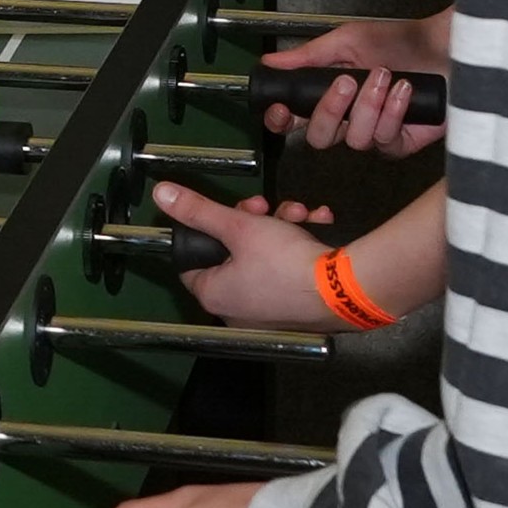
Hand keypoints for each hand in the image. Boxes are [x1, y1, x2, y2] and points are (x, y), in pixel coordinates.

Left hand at [152, 179, 344, 326]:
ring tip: (298, 213)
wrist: (345, 290)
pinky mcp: (299, 310)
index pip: (192, 261)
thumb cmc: (284, 262)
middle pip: (234, 254)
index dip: (206, 232)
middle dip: (253, 222)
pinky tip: (318, 223)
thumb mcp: (239, 226)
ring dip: (282, 227)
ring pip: (267, 257)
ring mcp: (270, 313)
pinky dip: (302, 245)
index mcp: (214, 295)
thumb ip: (199, 210)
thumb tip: (161, 194)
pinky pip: (291, 271)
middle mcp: (237, 311)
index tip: (226, 212)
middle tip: (263, 207)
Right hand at [260, 8, 449, 157]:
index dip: (282, 120)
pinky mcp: (400, 145)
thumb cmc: (402, 41)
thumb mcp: (349, 40)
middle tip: (348, 81)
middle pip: (317, 138)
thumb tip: (269, 61)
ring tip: (387, 76)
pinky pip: (383, 140)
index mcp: (330, 95)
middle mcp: (347, 120)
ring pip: (353, 139)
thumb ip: (309, 55)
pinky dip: (393, 112)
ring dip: (369, 104)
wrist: (445, 47)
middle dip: (330, 109)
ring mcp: (373, 135)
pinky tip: (404, 90)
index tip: (282, 110)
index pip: (294, 119)